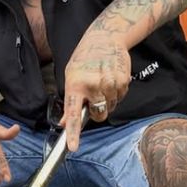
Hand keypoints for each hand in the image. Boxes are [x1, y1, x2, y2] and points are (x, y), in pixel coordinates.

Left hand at [60, 32, 131, 150]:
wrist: (104, 38)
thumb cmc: (84, 59)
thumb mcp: (71, 77)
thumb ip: (70, 102)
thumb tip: (64, 123)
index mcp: (75, 85)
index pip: (73, 114)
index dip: (73, 133)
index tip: (73, 147)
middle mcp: (92, 86)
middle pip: (99, 115)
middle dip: (98, 112)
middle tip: (95, 98)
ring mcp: (109, 84)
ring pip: (111, 106)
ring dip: (108, 100)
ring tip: (103, 82)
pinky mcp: (122, 81)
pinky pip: (121, 97)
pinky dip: (117, 92)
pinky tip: (111, 78)